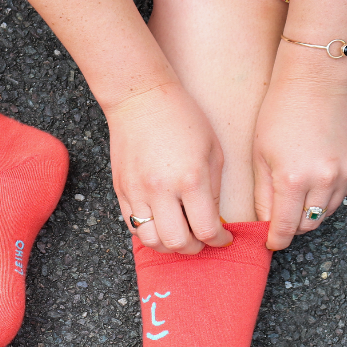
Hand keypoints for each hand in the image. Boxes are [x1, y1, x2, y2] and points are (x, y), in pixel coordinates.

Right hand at [104, 81, 230, 253]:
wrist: (141, 99)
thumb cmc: (182, 118)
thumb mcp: (212, 150)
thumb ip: (214, 190)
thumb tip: (213, 220)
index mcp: (191, 179)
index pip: (207, 229)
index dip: (220, 240)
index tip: (224, 238)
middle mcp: (162, 191)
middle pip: (177, 242)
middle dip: (195, 248)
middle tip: (202, 240)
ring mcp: (137, 192)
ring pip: (152, 241)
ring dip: (169, 245)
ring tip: (180, 234)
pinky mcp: (121, 191)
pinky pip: (133, 227)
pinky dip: (149, 233)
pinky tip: (161, 223)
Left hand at [254, 44, 346, 250]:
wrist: (315, 83)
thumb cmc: (279, 115)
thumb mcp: (259, 158)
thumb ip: (262, 196)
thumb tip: (264, 224)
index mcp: (293, 180)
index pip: (285, 228)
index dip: (275, 240)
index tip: (269, 243)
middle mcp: (324, 180)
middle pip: (308, 225)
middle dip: (291, 227)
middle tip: (278, 219)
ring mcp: (345, 173)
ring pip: (326, 213)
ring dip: (309, 213)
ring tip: (294, 198)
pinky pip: (341, 195)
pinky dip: (326, 197)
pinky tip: (312, 182)